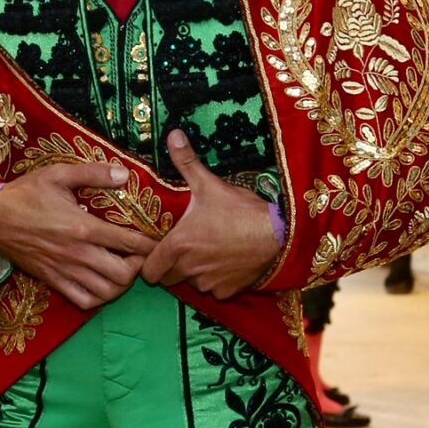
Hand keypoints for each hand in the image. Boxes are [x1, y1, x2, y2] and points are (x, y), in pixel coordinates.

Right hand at [0, 162, 157, 310]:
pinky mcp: (54, 281)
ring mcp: (66, 271)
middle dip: (139, 267)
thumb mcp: (58, 174)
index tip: (156, 240)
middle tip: (139, 256)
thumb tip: (124, 173)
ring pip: (106, 292)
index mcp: (83, 227)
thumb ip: (93, 173)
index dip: (149, 245)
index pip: (129, 243)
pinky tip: (102, 284)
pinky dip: (99, 298)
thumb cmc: (26, 194)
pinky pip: (84, 301)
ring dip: (121, 284)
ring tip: (123, 270)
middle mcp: (78, 254)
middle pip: (124, 275)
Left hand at [140, 130, 281, 298]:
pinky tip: (226, 262)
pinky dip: (217, 280)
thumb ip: (187, 162)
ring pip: (192, 283)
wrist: (279, 234)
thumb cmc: (242, 210)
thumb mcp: (210, 184)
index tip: (157, 249)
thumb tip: (172, 135)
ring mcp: (210, 283)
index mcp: (178, 245)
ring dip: (194, 272)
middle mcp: (190, 269)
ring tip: (207, 251)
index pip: (149, 271)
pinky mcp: (228, 291)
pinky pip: (214, 291)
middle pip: (167, 278)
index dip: (150, 261)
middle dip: (170, 267)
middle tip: (181, 248)